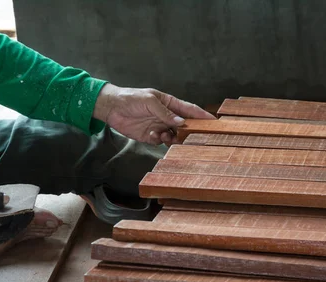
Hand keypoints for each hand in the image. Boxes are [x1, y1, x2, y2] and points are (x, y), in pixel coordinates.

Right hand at [0, 190, 33, 248]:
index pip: (13, 223)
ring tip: (31, 219)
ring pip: (6, 235)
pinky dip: (8, 229)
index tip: (35, 209)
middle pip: (13, 232)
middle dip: (27, 225)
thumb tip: (8, 199)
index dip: (26, 217)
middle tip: (42, 217)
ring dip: (18, 227)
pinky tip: (11, 221)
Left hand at [93, 83, 215, 144]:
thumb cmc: (130, 98)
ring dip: (172, 137)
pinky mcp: (150, 135)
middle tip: (190, 137)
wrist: (111, 108)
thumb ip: (165, 113)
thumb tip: (180, 122)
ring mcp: (159, 126)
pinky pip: (161, 141)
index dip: (202, 116)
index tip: (214, 122)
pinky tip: (152, 134)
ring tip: (164, 134)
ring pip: (174, 136)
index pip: (190, 110)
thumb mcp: (149, 101)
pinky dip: (159, 139)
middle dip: (189, 132)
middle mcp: (166, 116)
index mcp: (169, 103)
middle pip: (184, 126)